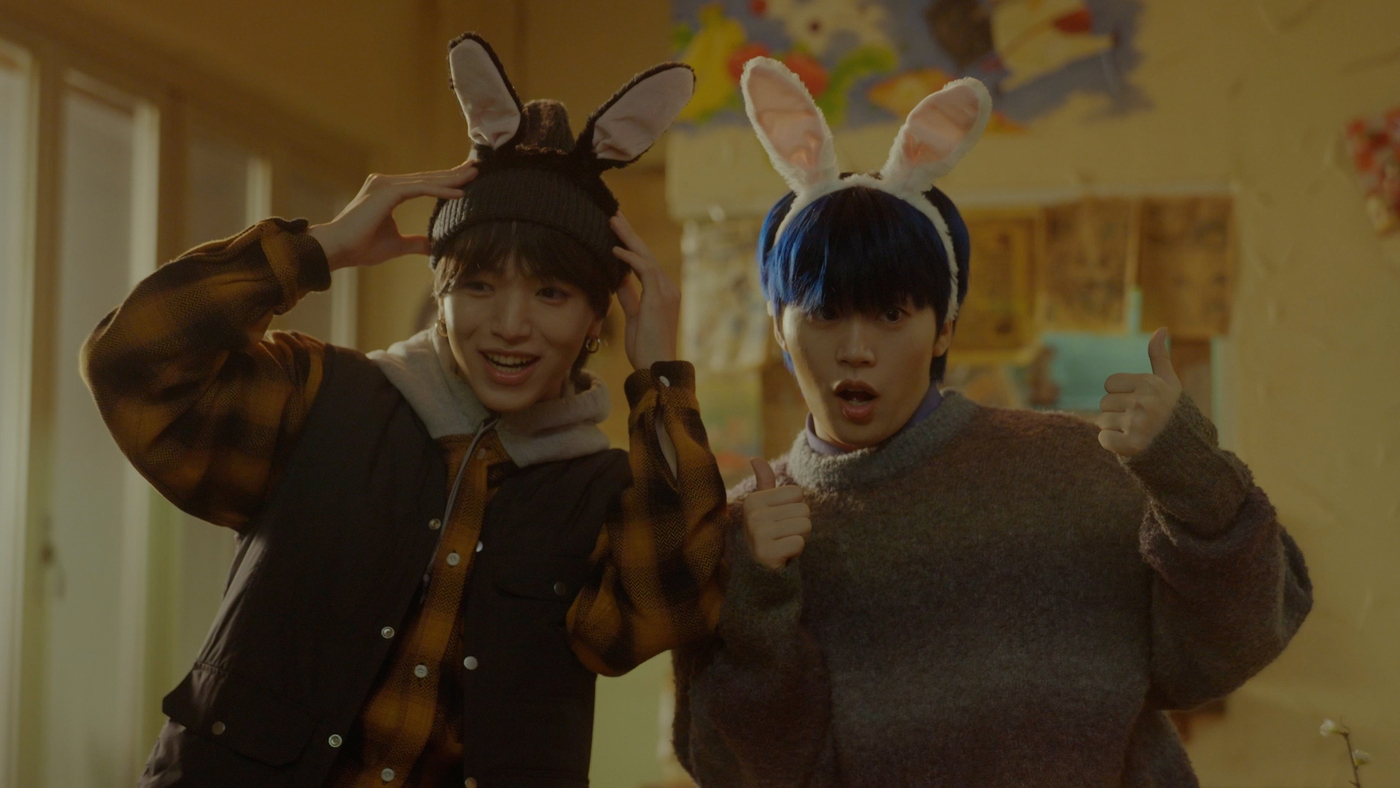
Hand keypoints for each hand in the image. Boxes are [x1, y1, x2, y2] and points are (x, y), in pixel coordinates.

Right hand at [309, 162, 476, 270]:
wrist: (338, 249)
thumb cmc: (361, 247)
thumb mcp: (397, 245)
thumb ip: (416, 243)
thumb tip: (434, 247)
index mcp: (388, 191)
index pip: (423, 183)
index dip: (445, 180)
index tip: (466, 178)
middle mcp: (386, 183)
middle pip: (427, 177)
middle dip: (453, 173)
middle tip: (476, 167)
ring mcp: (385, 184)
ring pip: (426, 180)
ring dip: (452, 178)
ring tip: (473, 176)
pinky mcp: (387, 192)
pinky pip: (421, 189)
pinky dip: (441, 190)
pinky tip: (459, 192)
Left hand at [611, 212, 679, 370]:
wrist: (656, 367)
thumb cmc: (645, 348)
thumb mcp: (634, 317)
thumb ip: (629, 296)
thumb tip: (619, 279)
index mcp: (662, 293)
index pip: (644, 262)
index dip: (630, 246)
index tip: (616, 232)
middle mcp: (667, 288)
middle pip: (645, 254)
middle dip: (629, 234)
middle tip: (614, 215)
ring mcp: (665, 291)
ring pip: (645, 256)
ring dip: (628, 238)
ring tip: (612, 222)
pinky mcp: (659, 297)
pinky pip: (644, 270)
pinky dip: (629, 258)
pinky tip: (615, 249)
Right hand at [743, 457, 810, 570]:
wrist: (760, 567)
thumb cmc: (768, 531)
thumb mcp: (765, 505)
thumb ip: (765, 482)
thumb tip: (755, 458)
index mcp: (754, 500)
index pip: (798, 493)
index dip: (795, 508)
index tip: (780, 520)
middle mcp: (753, 515)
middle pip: (804, 510)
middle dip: (799, 525)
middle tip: (783, 535)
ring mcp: (758, 534)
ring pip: (804, 526)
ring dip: (799, 538)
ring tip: (783, 543)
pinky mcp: (766, 553)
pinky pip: (799, 543)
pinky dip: (796, 551)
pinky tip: (783, 555)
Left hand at [1097, 328, 1182, 456]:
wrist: (1186, 449)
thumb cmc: (1174, 413)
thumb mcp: (1169, 382)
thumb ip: (1160, 356)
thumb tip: (1161, 328)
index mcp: (1149, 384)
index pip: (1109, 384)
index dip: (1119, 394)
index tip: (1136, 402)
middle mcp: (1143, 402)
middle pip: (1104, 403)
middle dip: (1116, 412)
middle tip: (1137, 420)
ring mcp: (1137, 424)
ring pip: (1102, 422)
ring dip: (1114, 428)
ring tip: (1135, 431)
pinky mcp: (1132, 445)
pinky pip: (1104, 439)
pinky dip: (1112, 444)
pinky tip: (1130, 444)